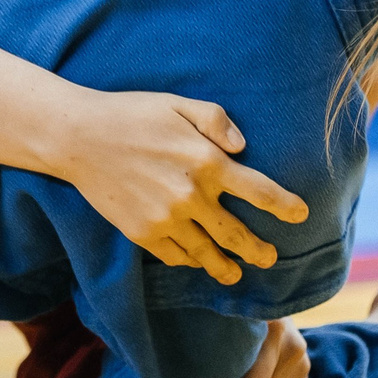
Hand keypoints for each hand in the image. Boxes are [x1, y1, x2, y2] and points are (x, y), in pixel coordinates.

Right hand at [49, 91, 308, 283]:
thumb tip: (242, 147)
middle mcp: (191, 196)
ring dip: (226, 267)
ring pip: (207, 253)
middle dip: (259, 250)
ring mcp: (166, 219)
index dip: (284, 206)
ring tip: (236, 273)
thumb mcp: (178, 104)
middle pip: (237, 234)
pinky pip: (175, 255)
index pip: (259, 192)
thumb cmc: (131, 114)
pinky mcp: (142, 233)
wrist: (78, 138)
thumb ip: (216, 121)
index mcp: (206, 162)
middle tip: (271, 258)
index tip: (300, 215)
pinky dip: (189, 260)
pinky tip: (195, 260)